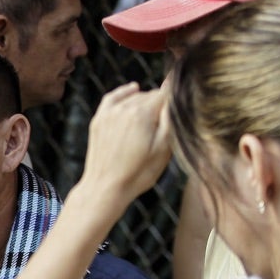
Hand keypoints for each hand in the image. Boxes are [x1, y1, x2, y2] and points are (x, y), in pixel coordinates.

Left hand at [81, 82, 172, 201]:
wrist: (105, 189)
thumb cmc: (138, 173)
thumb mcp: (163, 148)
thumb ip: (170, 117)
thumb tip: (173, 89)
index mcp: (142, 113)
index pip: (166, 95)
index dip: (175, 102)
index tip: (181, 111)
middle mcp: (124, 108)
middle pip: (151, 96)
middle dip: (160, 105)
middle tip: (164, 126)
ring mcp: (109, 113)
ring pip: (135, 97)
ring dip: (145, 103)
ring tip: (152, 121)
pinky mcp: (98, 120)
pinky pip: (113, 97)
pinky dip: (124, 92)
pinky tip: (134, 89)